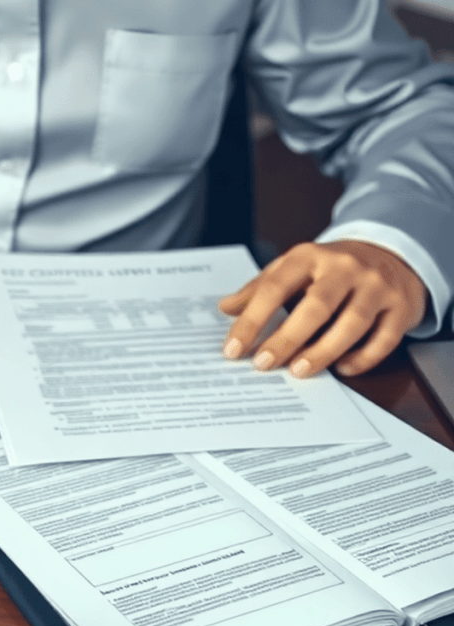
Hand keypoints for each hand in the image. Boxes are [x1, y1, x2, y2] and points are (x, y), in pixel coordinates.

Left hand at [218, 240, 426, 377]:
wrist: (392, 253)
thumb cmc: (330, 269)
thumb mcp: (293, 268)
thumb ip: (259, 288)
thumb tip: (225, 308)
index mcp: (310, 256)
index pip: (275, 287)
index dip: (252, 320)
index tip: (233, 349)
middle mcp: (345, 268)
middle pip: (316, 306)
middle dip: (287, 338)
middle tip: (263, 364)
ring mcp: (377, 286)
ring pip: (352, 322)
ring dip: (324, 350)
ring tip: (299, 371)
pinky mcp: (401, 306)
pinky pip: (384, 337)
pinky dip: (364, 357)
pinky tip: (343, 369)